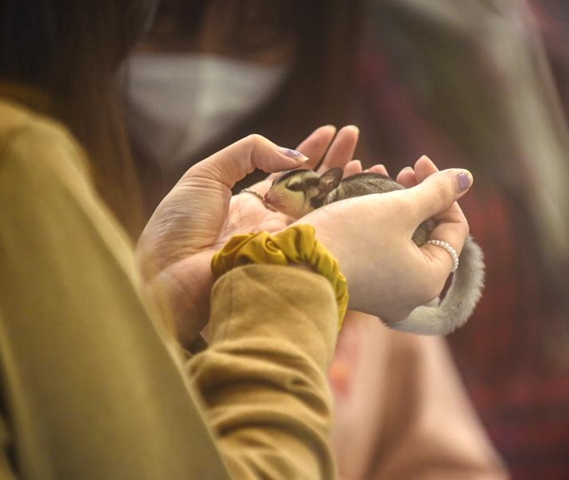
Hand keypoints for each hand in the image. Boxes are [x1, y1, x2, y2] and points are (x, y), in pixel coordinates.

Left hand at [137, 126, 359, 345]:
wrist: (166, 275)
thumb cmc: (177, 226)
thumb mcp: (205, 175)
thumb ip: (248, 153)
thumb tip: (293, 156)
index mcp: (249, 203)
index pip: (289, 174)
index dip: (311, 151)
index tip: (332, 131)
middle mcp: (272, 223)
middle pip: (313, 189)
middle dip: (336, 163)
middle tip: (357, 140)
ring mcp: (285, 243)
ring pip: (325, 211)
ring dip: (347, 187)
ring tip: (368, 163)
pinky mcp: (294, 260)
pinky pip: (325, 233)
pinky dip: (345, 214)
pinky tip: (359, 195)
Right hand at [294, 156, 473, 323]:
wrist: (290, 267)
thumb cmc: (350, 238)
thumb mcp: (398, 208)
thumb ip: (436, 191)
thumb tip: (466, 177)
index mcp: (430, 280)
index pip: (454, 228)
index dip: (443, 190)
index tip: (420, 162)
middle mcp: (411, 295)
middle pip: (427, 235)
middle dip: (416, 196)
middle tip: (403, 171)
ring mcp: (384, 294)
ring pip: (400, 240)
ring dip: (393, 204)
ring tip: (378, 175)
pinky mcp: (360, 286)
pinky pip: (378, 249)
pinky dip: (375, 222)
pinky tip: (359, 194)